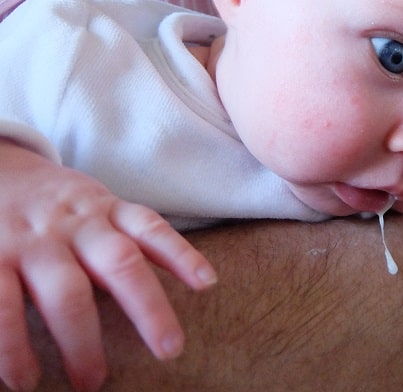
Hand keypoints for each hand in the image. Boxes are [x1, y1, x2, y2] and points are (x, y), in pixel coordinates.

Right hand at [0, 140, 217, 391]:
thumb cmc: (52, 204)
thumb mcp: (94, 206)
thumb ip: (127, 236)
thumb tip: (188, 273)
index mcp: (104, 211)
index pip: (150, 228)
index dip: (180, 254)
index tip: (207, 283)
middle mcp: (75, 225)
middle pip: (121, 263)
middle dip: (148, 308)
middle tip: (169, 349)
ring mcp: (33, 242)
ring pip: (66, 292)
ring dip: (81, 341)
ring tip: (90, 382)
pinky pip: (2, 308)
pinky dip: (12, 346)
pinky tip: (22, 378)